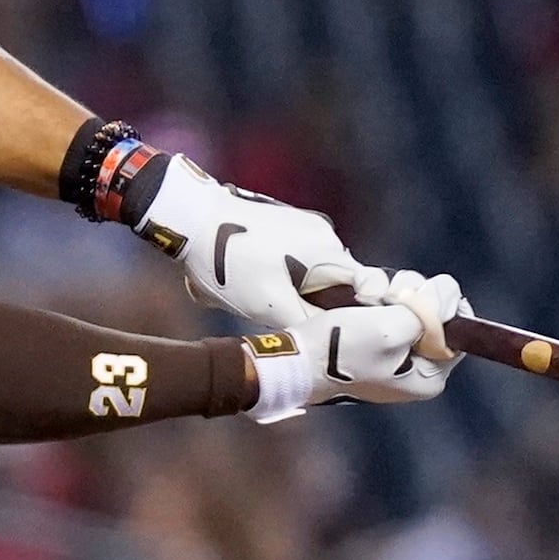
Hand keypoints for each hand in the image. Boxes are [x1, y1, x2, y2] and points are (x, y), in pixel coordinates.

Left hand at [124, 155, 373, 328]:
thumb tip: (331, 342)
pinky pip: (298, 257)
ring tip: (258, 293)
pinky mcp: (287, 221)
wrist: (193, 218)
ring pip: (314, 271)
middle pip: (337, 283)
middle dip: (314, 303)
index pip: (365, 290)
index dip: (353, 315)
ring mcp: (307, 224)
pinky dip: (282, 271)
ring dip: (294, 288)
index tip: (333, 331)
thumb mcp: (267, 304)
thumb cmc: (229, 262)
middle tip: (280, 314)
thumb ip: (306, 323)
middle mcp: (326, 234)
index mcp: (329, 253)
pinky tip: (251, 275)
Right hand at [246, 270, 466, 422]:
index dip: (445, 303)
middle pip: (436, 318)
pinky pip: (388, 316)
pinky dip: (377, 303)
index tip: (423, 290)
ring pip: (411, 311)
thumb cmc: (340, 350)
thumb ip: (428, 310)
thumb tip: (449, 292)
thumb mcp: (390, 327)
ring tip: (368, 297)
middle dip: (415, 297)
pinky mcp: (373, 348)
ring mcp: (393, 360)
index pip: (459, 333)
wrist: (294, 361)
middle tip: (389, 294)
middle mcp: (416, 372)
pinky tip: (360, 300)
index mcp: (428, 377)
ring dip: (392, 294)